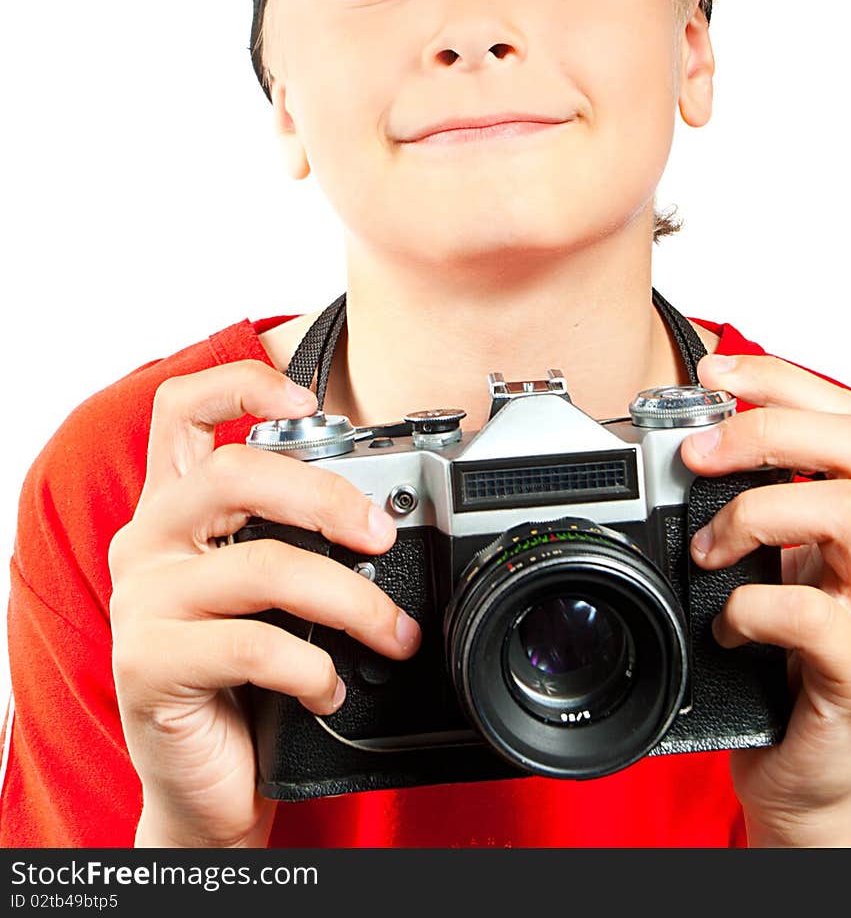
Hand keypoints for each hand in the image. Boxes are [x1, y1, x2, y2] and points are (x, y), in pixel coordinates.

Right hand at [108, 360, 421, 847]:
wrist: (201, 782)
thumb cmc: (241, 678)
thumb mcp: (264, 593)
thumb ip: (291, 540)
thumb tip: (381, 516)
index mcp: (172, 509)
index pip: (181, 410)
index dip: (240, 385)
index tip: (304, 399)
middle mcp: (148, 542)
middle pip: (232, 475)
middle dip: (326, 496)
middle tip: (381, 536)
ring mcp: (142, 602)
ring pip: (264, 566)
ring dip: (351, 600)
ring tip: (392, 634)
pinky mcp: (149, 664)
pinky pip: (256, 646)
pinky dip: (314, 667)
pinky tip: (328, 687)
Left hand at [680, 352, 850, 846]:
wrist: (803, 765)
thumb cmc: (787, 654)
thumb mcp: (777, 561)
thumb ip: (761, 499)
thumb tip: (693, 435)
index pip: (848, 414)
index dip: (783, 380)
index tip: (714, 374)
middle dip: (768, 430)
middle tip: (698, 454)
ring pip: (848, 511)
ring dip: (755, 515)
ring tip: (707, 549)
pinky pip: (815, 615)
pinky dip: (752, 606)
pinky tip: (727, 623)